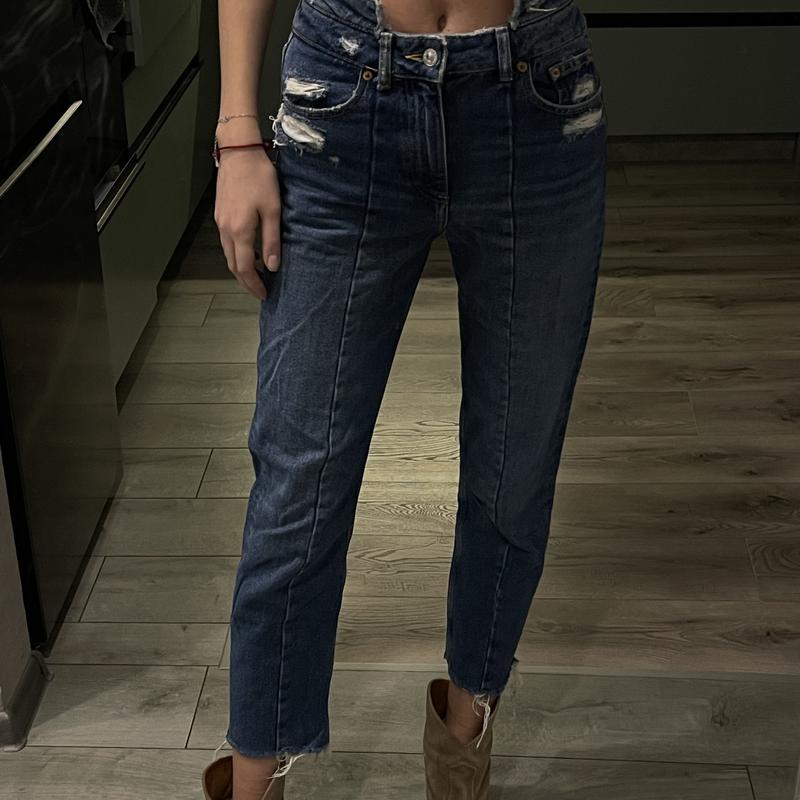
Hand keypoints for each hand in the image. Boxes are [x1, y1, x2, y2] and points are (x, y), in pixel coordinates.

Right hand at [214, 126, 280, 299]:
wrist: (239, 151)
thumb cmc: (259, 177)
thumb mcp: (272, 210)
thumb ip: (272, 240)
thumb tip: (272, 266)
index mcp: (239, 231)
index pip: (244, 268)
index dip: (253, 284)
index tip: (264, 294)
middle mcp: (226, 229)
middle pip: (232, 264)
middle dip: (245, 280)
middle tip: (260, 290)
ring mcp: (220, 221)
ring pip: (228, 254)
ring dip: (240, 268)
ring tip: (257, 275)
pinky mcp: (220, 214)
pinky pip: (227, 242)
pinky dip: (237, 253)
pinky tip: (250, 252)